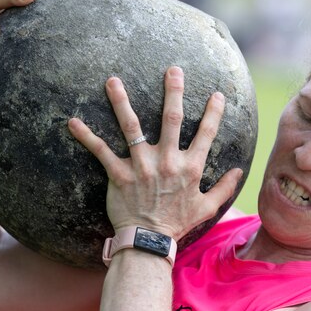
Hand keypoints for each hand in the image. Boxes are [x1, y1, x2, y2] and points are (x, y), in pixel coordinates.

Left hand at [68, 67, 242, 239]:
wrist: (149, 241)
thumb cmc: (178, 224)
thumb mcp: (207, 208)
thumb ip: (224, 188)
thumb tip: (238, 170)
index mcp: (190, 168)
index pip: (205, 134)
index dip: (213, 113)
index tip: (216, 94)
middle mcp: (167, 161)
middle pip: (171, 119)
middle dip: (173, 92)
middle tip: (173, 69)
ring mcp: (142, 166)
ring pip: (131, 127)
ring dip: (121, 102)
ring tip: (113, 81)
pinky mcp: (119, 175)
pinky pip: (101, 151)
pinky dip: (86, 136)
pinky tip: (73, 121)